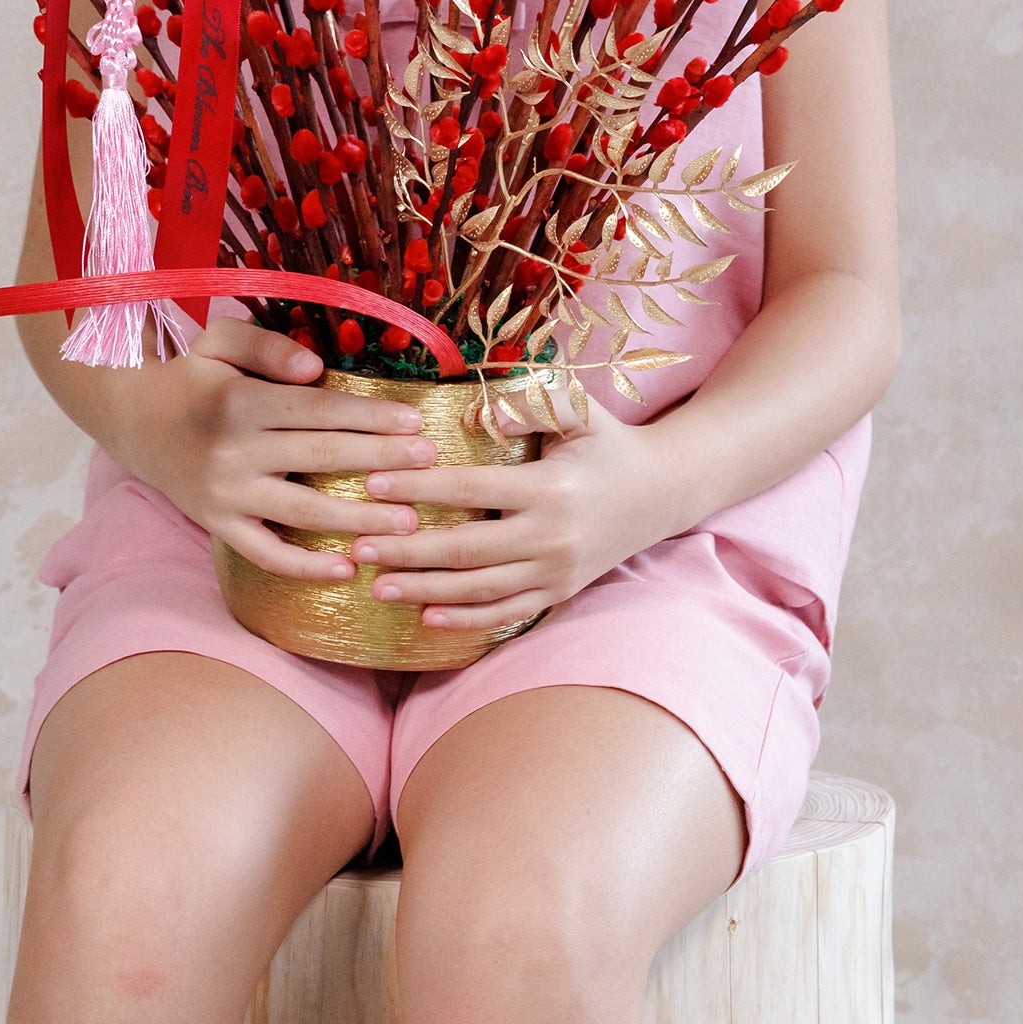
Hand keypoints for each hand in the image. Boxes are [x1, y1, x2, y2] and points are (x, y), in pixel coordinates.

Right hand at [107, 317, 435, 582]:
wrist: (130, 420)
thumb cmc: (190, 375)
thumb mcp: (217, 341)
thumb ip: (267, 346)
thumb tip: (316, 369)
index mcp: (240, 401)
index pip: (319, 409)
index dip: (370, 416)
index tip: (415, 422)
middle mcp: (233, 451)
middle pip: (322, 458)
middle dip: (382, 461)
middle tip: (430, 466)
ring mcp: (226, 494)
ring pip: (303, 511)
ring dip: (359, 520)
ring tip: (409, 523)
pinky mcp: (218, 526)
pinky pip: (265, 553)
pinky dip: (304, 566)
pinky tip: (345, 570)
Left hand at [352, 387, 680, 633]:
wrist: (663, 492)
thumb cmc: (611, 443)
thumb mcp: (582, 410)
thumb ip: (533, 403)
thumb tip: (481, 409)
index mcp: (550, 488)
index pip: (470, 490)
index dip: (419, 489)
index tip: (374, 483)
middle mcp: (551, 537)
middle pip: (466, 550)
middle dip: (408, 551)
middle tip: (359, 546)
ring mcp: (556, 572)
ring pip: (479, 590)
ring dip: (424, 590)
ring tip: (377, 585)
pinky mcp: (559, 592)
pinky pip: (506, 614)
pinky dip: (465, 621)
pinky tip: (425, 616)